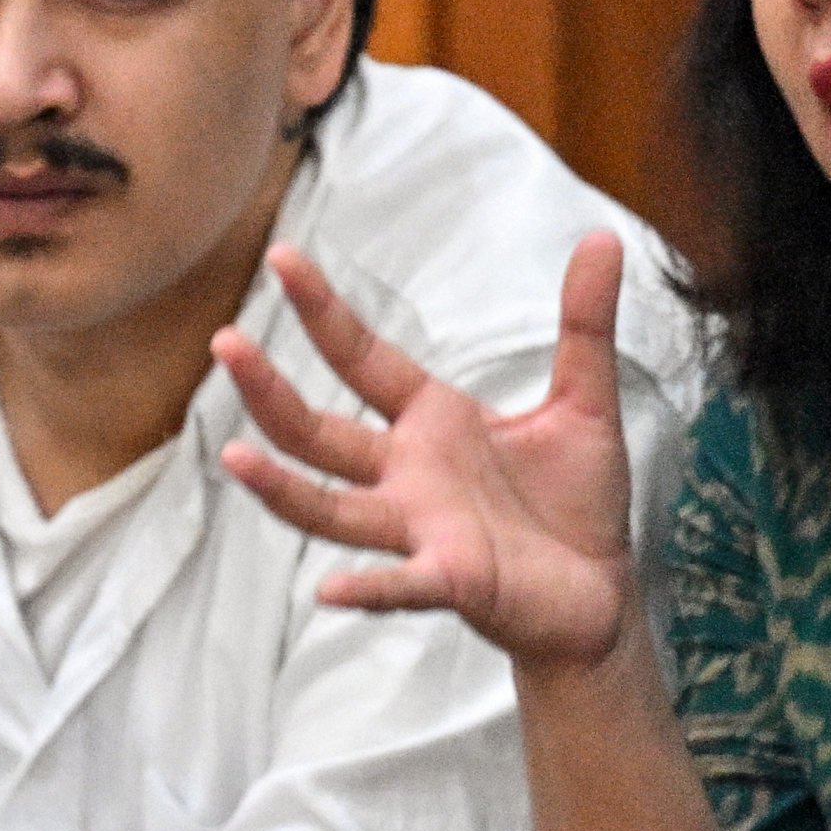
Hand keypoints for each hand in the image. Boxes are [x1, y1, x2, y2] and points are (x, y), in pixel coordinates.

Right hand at [214, 235, 642, 668]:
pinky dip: (368, 588)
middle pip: (317, 431)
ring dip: (282, 489)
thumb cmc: (577, 502)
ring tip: (233, 458)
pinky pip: (402, 585)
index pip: (360, 357)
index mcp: (432, 421)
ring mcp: (420, 529)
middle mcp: (408, 474)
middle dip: (269, 391)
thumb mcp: (585, 400)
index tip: (283, 255)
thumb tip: (605, 237)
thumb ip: (584, 325)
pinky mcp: (453, 580)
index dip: (321, 309)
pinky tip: (329, 591)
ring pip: (333, 509)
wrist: (601, 594)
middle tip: (225, 342)